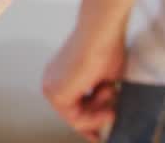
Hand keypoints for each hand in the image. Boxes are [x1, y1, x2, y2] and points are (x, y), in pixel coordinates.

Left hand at [42, 27, 127, 141]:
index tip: (99, 137)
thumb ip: (101, 97)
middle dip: (97, 116)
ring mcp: (50, 89)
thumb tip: (109, 115)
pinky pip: (76, 120)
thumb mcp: (105, 79)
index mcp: (59, 77)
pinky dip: (94, 116)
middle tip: (113, 109)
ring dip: (99, 113)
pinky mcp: (55, 93)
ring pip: (76, 120)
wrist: (101, 31)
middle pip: (74, 116)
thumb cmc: (106, 47)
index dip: (88, 123)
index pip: (71, 108)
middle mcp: (50, 83)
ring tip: (110, 94)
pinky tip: (106, 102)